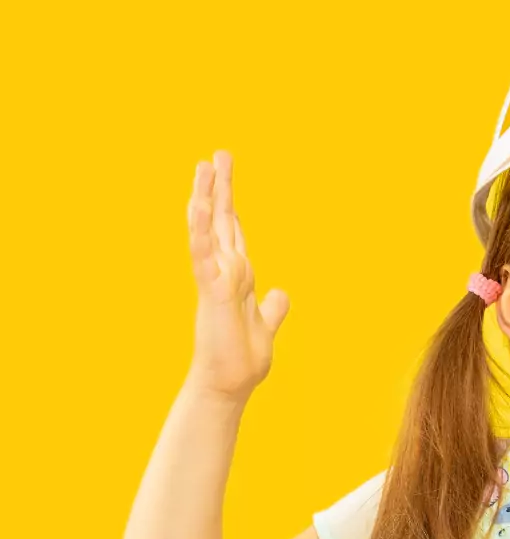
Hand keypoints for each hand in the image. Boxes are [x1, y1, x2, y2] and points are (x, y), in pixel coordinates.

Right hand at [185, 150, 289, 401]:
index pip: (233, 231)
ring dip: (205, 198)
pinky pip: (203, 255)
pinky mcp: (211, 292)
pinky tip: (199, 206)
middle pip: (221, 221)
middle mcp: (223, 271)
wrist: (230, 383)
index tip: (226, 177)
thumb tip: (281, 295)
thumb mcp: (265, 324)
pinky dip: (201, 230)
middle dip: (219, 188)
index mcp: (237, 275)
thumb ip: (272, 308)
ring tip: (203, 167)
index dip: (231, 203)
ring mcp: (214, 279)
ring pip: (207, 230)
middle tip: (217, 154)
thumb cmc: (242, 357)